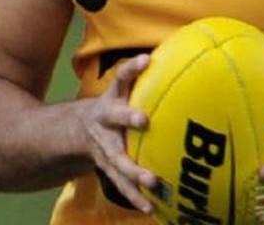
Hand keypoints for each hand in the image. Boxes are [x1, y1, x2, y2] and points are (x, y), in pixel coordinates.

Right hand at [79, 53, 156, 212]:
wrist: (78, 130)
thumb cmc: (115, 105)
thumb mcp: (123, 88)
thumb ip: (142, 75)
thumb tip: (185, 53)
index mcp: (111, 99)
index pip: (121, 78)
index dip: (131, 68)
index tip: (145, 60)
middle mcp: (105, 121)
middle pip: (115, 117)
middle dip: (128, 118)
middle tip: (144, 120)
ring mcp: (104, 147)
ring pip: (117, 159)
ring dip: (133, 172)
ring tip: (151, 183)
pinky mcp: (107, 168)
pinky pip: (121, 184)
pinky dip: (135, 197)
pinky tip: (151, 210)